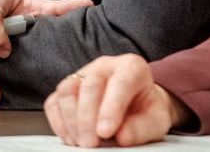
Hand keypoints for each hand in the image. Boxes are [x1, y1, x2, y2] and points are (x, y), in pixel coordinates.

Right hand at [44, 54, 185, 147]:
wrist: (138, 105)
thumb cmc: (146, 110)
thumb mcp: (156, 120)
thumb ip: (142, 127)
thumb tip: (122, 136)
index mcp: (131, 67)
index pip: (120, 82)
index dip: (111, 108)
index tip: (106, 132)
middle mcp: (104, 66)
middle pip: (90, 86)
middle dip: (87, 118)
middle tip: (91, 144)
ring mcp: (82, 75)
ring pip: (67, 90)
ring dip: (71, 121)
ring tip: (82, 142)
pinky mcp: (67, 88)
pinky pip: (54, 102)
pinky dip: (59, 123)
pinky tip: (71, 138)